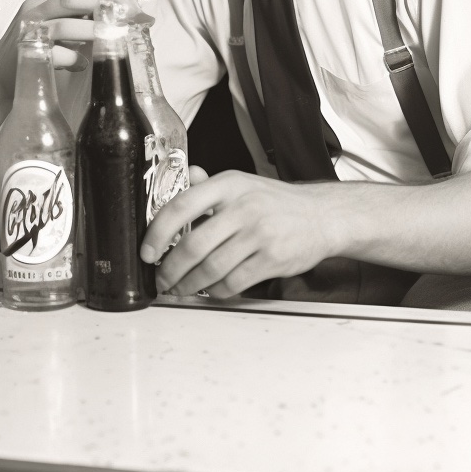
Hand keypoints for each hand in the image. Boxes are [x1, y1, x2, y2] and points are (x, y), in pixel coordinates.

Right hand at [0, 0, 147, 88]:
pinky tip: (82, 65)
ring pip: (64, 24)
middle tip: (129, 26)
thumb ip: (85, 20)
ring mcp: (29, 31)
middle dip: (107, 10)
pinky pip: (54, 54)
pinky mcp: (25, 53)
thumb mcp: (61, 29)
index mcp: (49, 0)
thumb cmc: (37, 51)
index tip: (138, 12)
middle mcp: (37, 9)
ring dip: (93, 33)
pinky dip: (73, 59)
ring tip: (111, 44)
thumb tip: (128, 18)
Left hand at [140, 170, 336, 297]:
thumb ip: (207, 186)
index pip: (182, 206)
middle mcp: (243, 208)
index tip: (147, 251)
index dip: (158, 232)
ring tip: (179, 288)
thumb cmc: (275, 202)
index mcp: (229, 185)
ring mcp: (260, 234)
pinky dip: (215, 291)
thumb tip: (180, 181)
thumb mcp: (241, 183)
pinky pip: (233, 283)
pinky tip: (208, 289)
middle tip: (161, 278)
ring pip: (211, 268)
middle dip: (170, 269)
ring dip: (188, 284)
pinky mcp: (273, 260)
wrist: (322, 216)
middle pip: (194, 245)